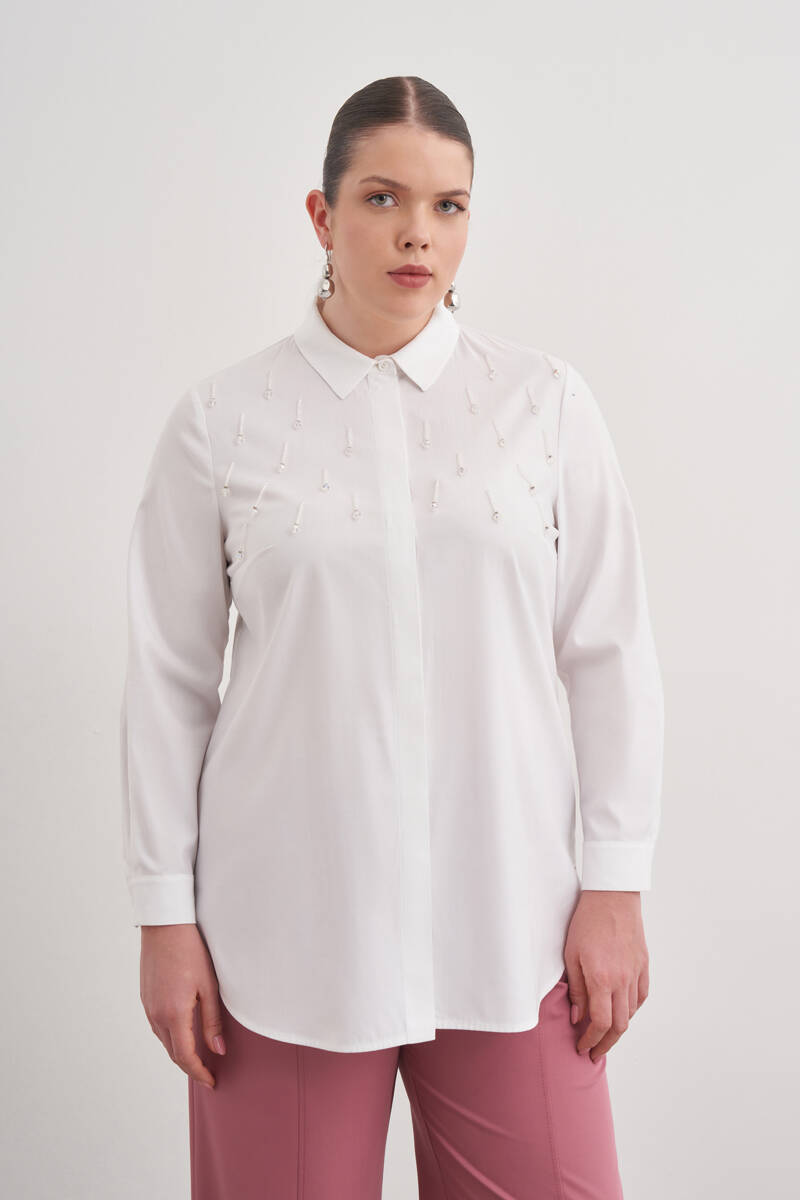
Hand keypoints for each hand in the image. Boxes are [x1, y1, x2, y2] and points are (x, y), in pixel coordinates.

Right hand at [139, 923, 226, 1088]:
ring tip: (199, 1058)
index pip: (185, 1056)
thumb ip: (212, 1021)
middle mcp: (156, 1015)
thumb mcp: (209, 986)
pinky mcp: (145, 998)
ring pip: (164, 1041)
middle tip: (208, 1074)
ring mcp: (148, 1007)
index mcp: (173, 1014)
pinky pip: (157, 1027)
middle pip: (173, 1053)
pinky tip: (183, 1034)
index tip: (211, 1081)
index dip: (199, 1072)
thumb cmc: (190, 950)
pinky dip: (170, 1038)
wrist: (165, 925)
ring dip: (180, 1053)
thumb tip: (218, 1050)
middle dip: (190, 1067)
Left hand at [564, 891, 649, 1062]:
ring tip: (604, 1035)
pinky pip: (640, 997)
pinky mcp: (644, 965)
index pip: (599, 1023)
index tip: (582, 1047)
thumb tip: (576, 1017)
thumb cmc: (586, 922)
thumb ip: (576, 989)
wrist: (612, 896)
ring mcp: (636, 973)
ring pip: (630, 1013)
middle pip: (619, 1026)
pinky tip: (620, 1012)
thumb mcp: (571, 955)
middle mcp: (623, 980)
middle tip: (593, 1052)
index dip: (590, 1040)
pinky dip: (630, 1010)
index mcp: (602, 978)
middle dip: (605, 1044)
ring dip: (617, 1029)